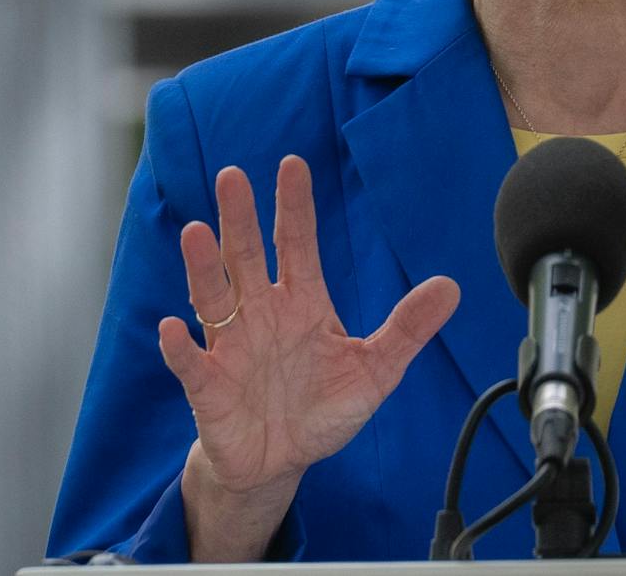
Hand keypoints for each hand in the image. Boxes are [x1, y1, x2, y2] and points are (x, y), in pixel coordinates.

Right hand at [159, 156, 460, 497]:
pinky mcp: (209, 388)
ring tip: (195, 232)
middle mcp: (261, 314)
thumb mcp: (375, 369)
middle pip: (247, 256)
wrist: (281, 462)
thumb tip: (451, 287)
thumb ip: (407, 328)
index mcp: (301, 302)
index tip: (292, 164)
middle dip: (240, 218)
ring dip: (203, 267)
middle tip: (233, 176)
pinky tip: (173, 327)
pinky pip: (191, 364)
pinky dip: (180, 347)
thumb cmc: (322, 408)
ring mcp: (231, 347)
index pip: (296, 244)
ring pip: (213, 298)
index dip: (295, 206)